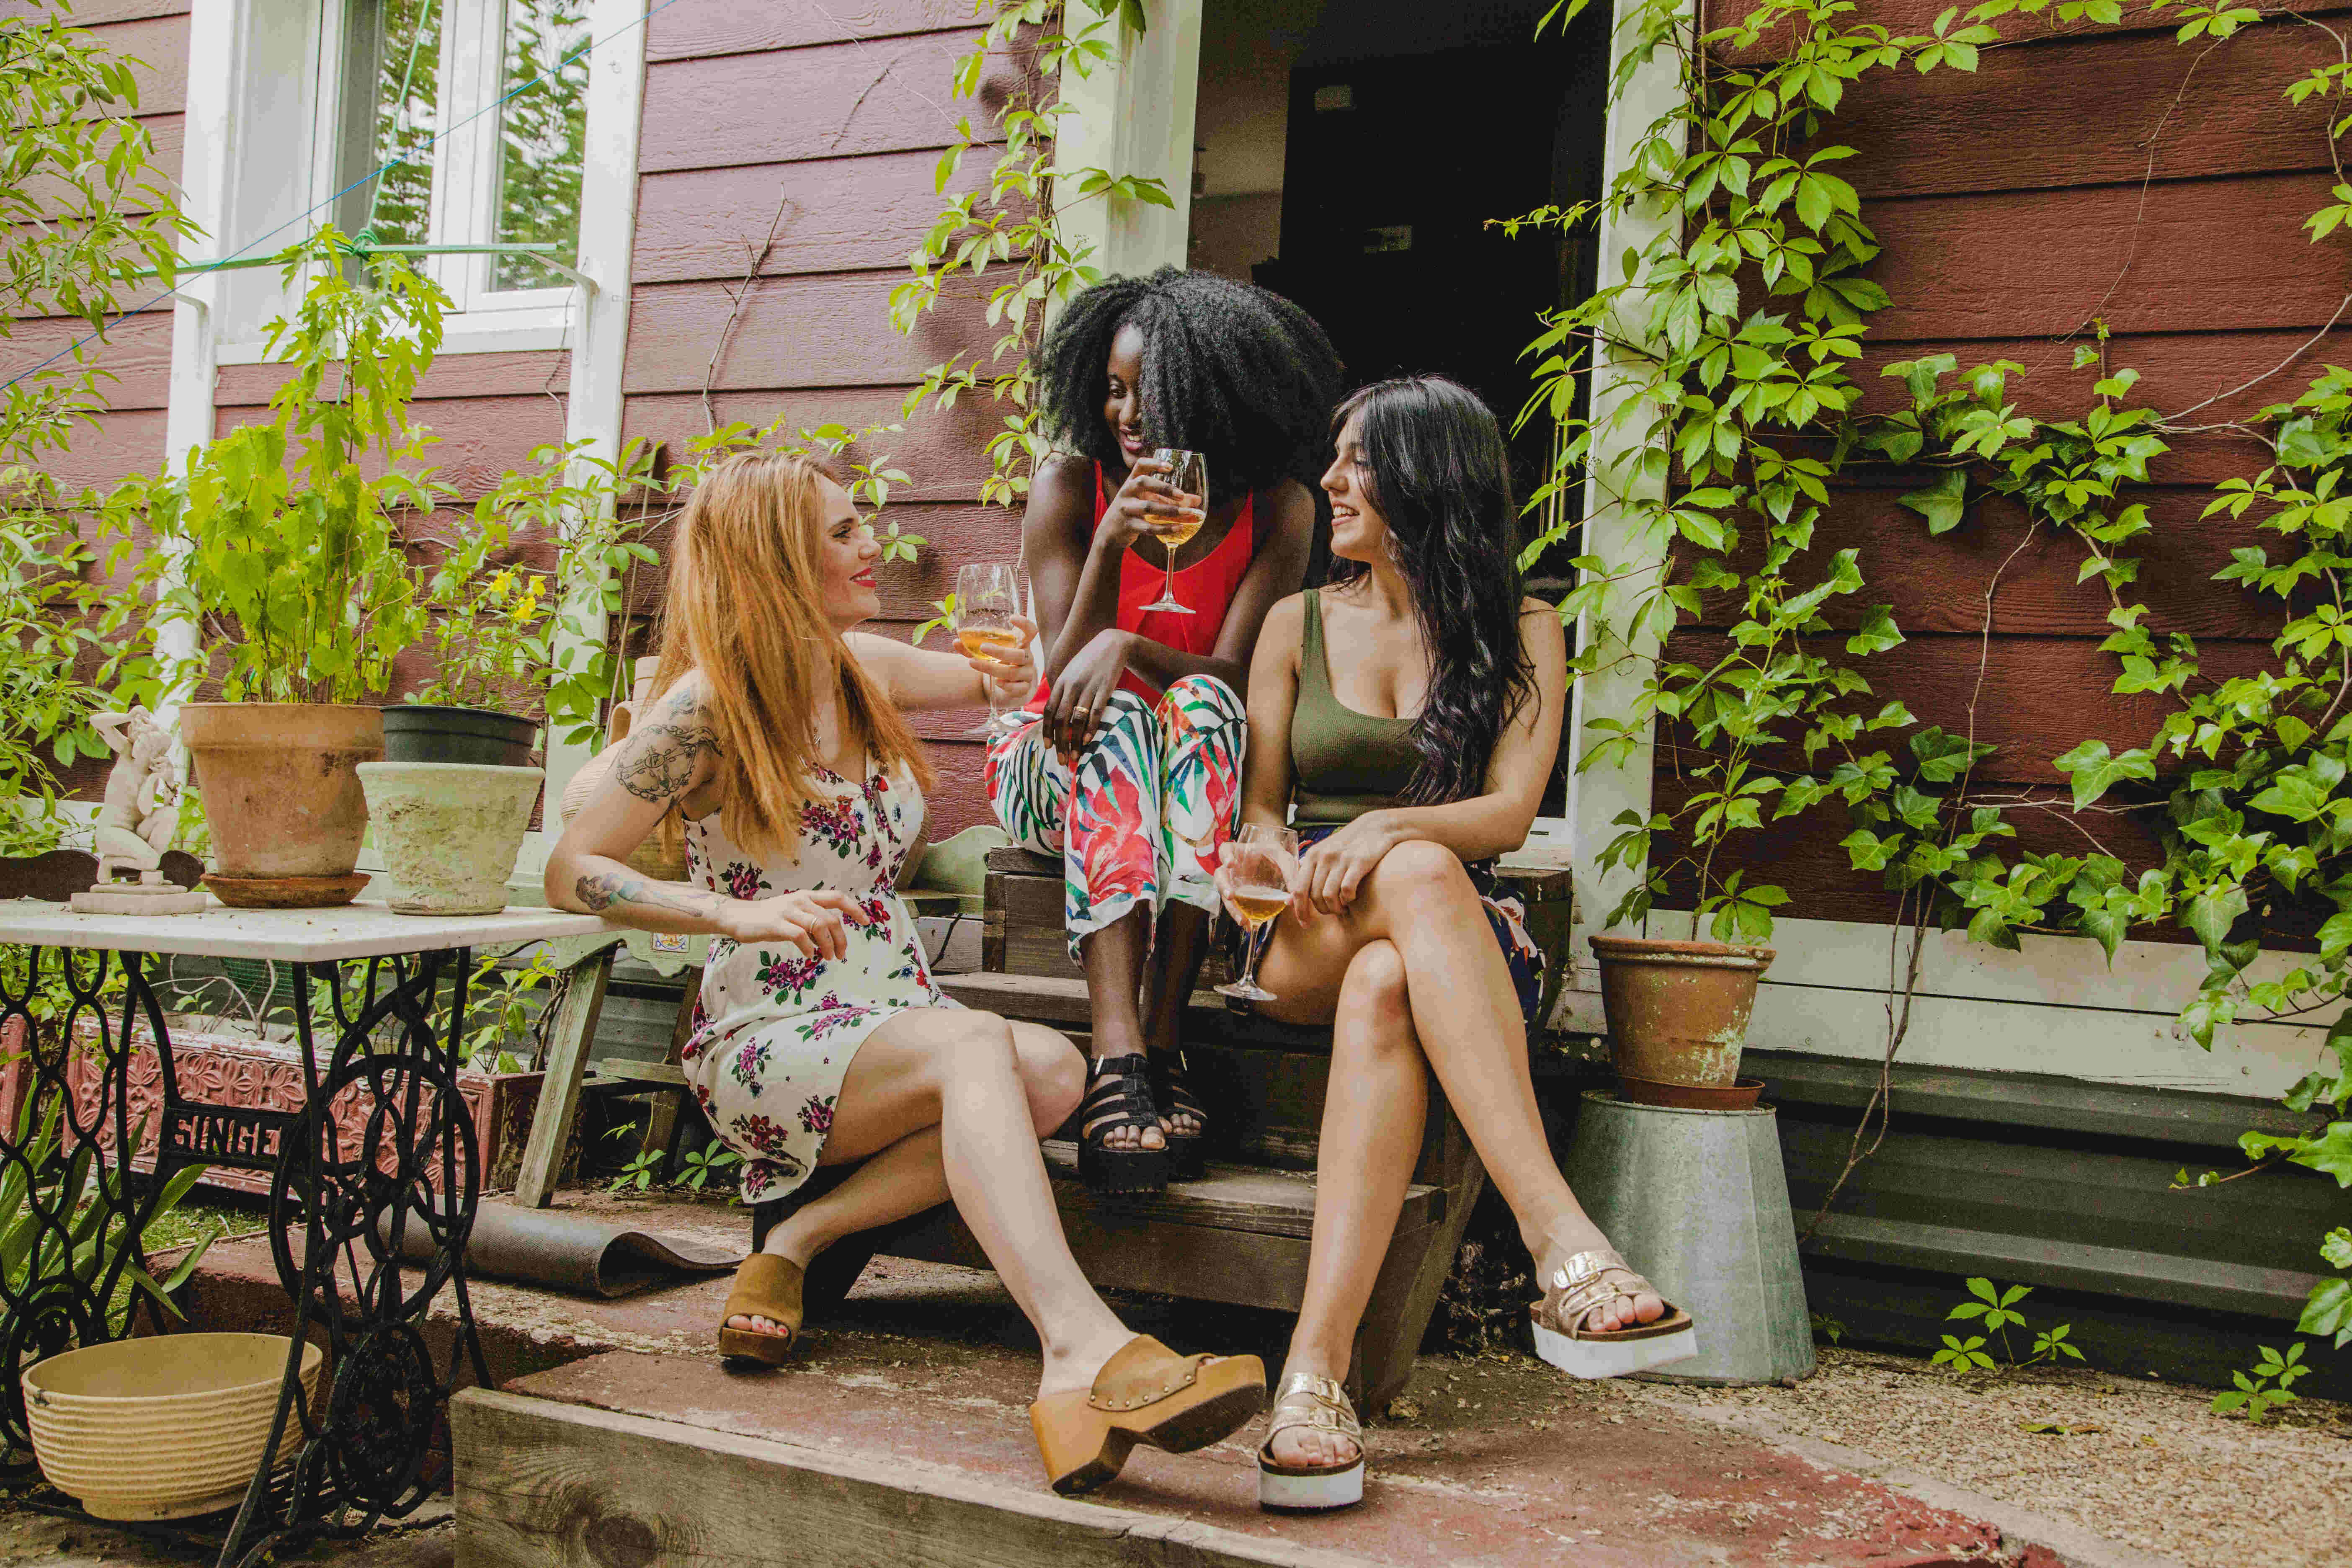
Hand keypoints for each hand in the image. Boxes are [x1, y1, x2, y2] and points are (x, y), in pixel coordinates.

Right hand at [715, 889, 867, 958]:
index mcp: (807, 896)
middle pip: (832, 918)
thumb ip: (812, 920)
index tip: (866, 922)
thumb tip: (830, 939)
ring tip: (828, 957)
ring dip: (828, 946)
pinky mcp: (776, 924)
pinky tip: (810, 956)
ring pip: (819, 927)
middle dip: (841, 939)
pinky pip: (800, 936)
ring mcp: (788, 911)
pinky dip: (809, 948)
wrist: (738, 917)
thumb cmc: (769, 918)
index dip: (854, 909)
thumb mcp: (794, 913)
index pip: (838, 897)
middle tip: (841, 955)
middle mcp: (800, 900)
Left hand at [968, 613, 1037, 706]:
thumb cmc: (999, 663)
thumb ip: (973, 648)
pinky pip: (1018, 688)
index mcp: (1021, 644)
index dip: (1024, 625)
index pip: (1030, 632)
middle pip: (1019, 654)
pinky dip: (1007, 686)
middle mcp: (1027, 658)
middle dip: (1000, 651)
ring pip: (1014, 672)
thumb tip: (956, 641)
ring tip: (974, 663)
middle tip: (983, 647)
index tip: (1011, 618)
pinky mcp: (1025, 688)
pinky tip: (997, 683)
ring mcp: (1027, 673)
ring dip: (993, 668)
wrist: (1009, 687)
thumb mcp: (988, 654)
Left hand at [1043, 627, 1133, 764]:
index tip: (1048, 747)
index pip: (1050, 710)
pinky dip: (1090, 727)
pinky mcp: (1105, 688)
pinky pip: (1095, 711)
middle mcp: (1071, 685)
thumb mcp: (1071, 673)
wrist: (1111, 644)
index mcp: (1061, 682)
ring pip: (1077, 719)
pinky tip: (1088, 741)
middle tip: (1061, 759)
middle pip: (1061, 719)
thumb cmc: (1089, 661)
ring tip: (1075, 756)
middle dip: (1059, 742)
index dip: (1048, 730)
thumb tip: (1056, 713)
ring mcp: (1088, 687)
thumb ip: (1063, 691)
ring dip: (1074, 741)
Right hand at [1094, 457, 1196, 552]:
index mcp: (1131, 482)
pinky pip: (1148, 527)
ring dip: (1170, 510)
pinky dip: (1165, 528)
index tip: (1170, 467)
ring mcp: (1125, 509)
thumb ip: (1170, 499)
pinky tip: (1179, 528)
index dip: (1154, 463)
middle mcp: (1126, 492)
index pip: (1140, 465)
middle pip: (1143, 482)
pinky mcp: (1128, 526)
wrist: (1110, 533)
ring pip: (1148, 507)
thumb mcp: (1148, 501)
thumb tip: (1197, 500)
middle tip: (1181, 495)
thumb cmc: (1134, 512)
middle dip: (1163, 487)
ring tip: (1188, 513)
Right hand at [1217, 840, 1307, 924]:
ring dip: (1232, 908)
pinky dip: (1242, 916)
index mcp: (1239, 853)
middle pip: (1220, 876)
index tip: (1230, 864)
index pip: (1225, 850)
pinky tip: (1249, 925)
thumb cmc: (1276, 857)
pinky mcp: (1239, 895)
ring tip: (1242, 920)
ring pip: (1226, 895)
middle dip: (1224, 886)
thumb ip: (1290, 872)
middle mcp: (1232, 869)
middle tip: (1230, 895)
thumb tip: (1293, 897)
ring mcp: (1234, 883)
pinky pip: (1236, 906)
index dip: (1225, 856)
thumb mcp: (1284, 858)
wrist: (1278, 866)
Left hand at [1297, 814, 1408, 916]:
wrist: (1376, 827)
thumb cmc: (1347, 846)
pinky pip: (1347, 890)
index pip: (1298, 889)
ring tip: (1342, 907)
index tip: (1305, 923)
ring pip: (1329, 896)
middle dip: (1322, 910)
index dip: (1299, 910)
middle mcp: (1323, 856)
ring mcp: (1341, 859)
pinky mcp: (1359, 861)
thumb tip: (1288, 901)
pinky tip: (1352, 897)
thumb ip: (1305, 877)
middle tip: (1332, 911)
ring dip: (1336, 908)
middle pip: (1314, 896)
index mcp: (1311, 856)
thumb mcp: (1322, 856)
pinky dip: (1348, 899)